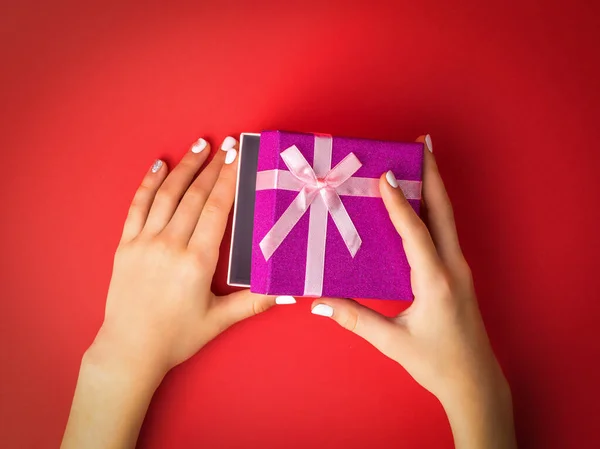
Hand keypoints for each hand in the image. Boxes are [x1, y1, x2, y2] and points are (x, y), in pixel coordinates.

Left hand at [62, 136, 293, 448]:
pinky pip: (137, 206)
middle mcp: (169, 245)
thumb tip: (291, 291)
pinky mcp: (126, 246)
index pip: (216, 209)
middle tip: (227, 144)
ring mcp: (144, 242)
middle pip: (194, 196)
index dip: (228, 180)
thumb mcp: (220, 321)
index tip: (238, 156)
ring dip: (184, 167)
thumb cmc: (177, 337)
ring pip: (166, 195)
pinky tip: (159, 166)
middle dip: (212, 166)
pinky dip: (149, 183)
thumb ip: (255, 301)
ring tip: (199, 144)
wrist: (130, 350)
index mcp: (196, 261)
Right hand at [311, 135, 516, 448]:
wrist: (476, 383)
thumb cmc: (438, 363)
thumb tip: (318, 302)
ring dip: (433, 188)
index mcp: (437, 281)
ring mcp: (459, 269)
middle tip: (422, 144)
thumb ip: (356, 319)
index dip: (397, 202)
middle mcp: (453, 268)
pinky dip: (433, 210)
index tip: (384, 174)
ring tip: (421, 162)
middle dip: (432, 175)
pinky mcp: (457, 275)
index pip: (415, 231)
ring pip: (447, 219)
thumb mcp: (394, 342)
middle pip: (443, 211)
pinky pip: (445, 233)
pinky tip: (421, 204)